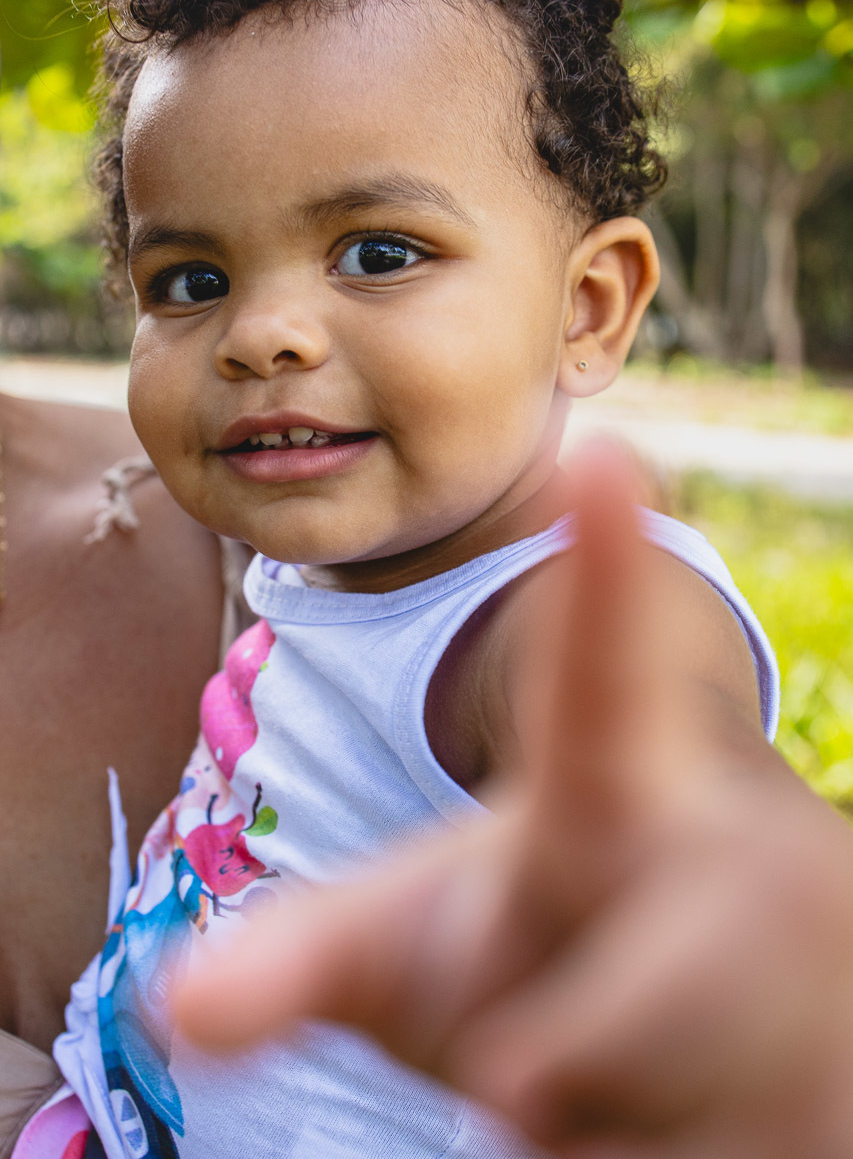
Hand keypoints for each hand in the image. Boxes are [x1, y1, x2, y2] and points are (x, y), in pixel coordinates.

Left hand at [174, 442, 852, 1158]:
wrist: (704, 1034)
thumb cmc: (541, 948)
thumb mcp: (414, 950)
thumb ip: (307, 961)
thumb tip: (179, 1006)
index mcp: (612, 809)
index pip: (595, 695)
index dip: (598, 586)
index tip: (596, 453)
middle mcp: (728, 878)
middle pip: (629, 1016)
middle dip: (569, 1060)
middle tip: (525, 1074)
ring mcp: (807, 1003)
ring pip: (650, 1132)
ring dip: (596, 1140)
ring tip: (592, 1091)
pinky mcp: (830, 1115)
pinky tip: (670, 1136)